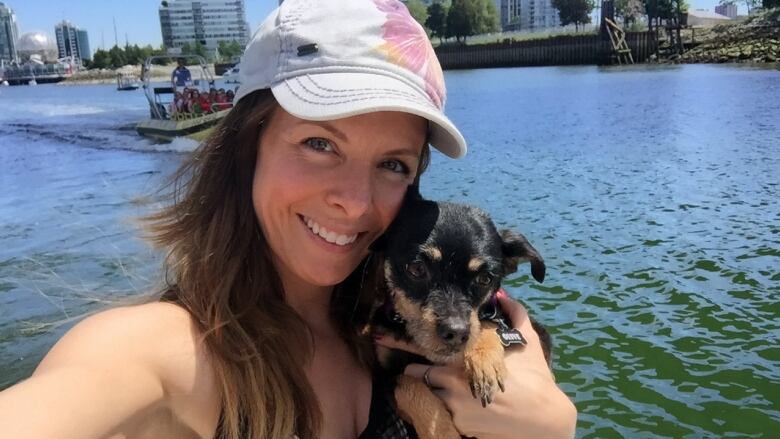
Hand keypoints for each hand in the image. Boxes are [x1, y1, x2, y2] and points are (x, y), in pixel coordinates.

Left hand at [374, 290, 576, 438]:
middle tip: (426, 368)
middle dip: (420, 371)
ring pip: (431, 395)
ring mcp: (454, 408)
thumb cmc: (537, 380)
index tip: (377, 335)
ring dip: (435, 391)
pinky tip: (466, 407)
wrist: (545, 422)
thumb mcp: (527, 342)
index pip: (422, 351)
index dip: (397, 343)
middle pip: (420, 374)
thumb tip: (502, 294)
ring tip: (451, 389)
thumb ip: (514, 314)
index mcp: (464, 360)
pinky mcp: (459, 427)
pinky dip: (449, 409)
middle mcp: (453, 383)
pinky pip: (444, 414)